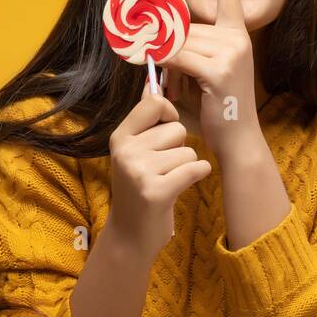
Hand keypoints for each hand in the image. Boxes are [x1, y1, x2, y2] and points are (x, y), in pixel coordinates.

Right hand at [106, 76, 212, 259]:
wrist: (130, 235)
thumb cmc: (139, 187)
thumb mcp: (134, 151)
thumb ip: (144, 118)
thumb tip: (152, 81)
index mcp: (120, 137)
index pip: (155, 103)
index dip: (168, 115)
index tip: (162, 132)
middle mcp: (126, 151)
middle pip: (177, 128)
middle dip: (178, 147)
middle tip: (162, 168)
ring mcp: (139, 172)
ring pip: (188, 150)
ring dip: (186, 165)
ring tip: (167, 180)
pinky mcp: (156, 192)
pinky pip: (196, 168)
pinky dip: (196, 176)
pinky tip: (180, 187)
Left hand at [162, 0, 260, 160]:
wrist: (236, 141)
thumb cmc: (215, 111)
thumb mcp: (196, 77)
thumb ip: (179, 54)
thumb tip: (153, 40)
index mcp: (236, 36)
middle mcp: (236, 38)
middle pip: (183, 28)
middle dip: (167, 51)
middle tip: (170, 79)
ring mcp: (230, 51)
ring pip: (177, 44)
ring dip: (165, 66)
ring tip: (180, 91)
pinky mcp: (219, 68)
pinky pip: (177, 57)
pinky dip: (164, 67)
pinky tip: (169, 82)